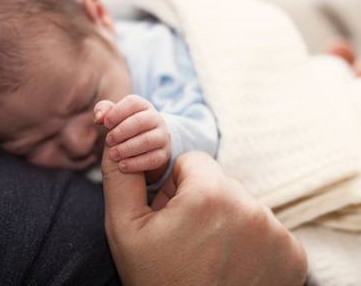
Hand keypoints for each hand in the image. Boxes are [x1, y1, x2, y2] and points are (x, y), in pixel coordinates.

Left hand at [94, 95, 170, 182]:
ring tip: (113, 154)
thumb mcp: (114, 116)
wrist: (144, 145)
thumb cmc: (124, 126)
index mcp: (143, 105)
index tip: (105, 124)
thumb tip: (99, 118)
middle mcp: (156, 118)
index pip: (132, 103)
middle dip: (121, 132)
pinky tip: (122, 166)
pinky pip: (152, 159)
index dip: (116, 113)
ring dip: (127, 148)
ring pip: (147, 140)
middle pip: (140, 121)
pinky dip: (135, 163)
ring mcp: (162, 136)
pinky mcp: (164, 154)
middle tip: (108, 141)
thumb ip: (103, 110)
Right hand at [101, 148, 307, 285]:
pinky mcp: (293, 255)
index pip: (193, 161)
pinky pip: (267, 229)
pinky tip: (232, 265)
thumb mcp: (124, 229)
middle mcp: (251, 208)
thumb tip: (116, 139)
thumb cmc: (156, 280)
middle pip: (220, 183)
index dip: (175, 188)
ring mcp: (277, 234)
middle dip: (202, 202)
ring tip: (209, 255)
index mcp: (209, 195)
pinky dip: (251, 242)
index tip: (171, 217)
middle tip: (187, 240)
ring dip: (226, 221)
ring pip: (243, 205)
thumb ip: (120, 177)